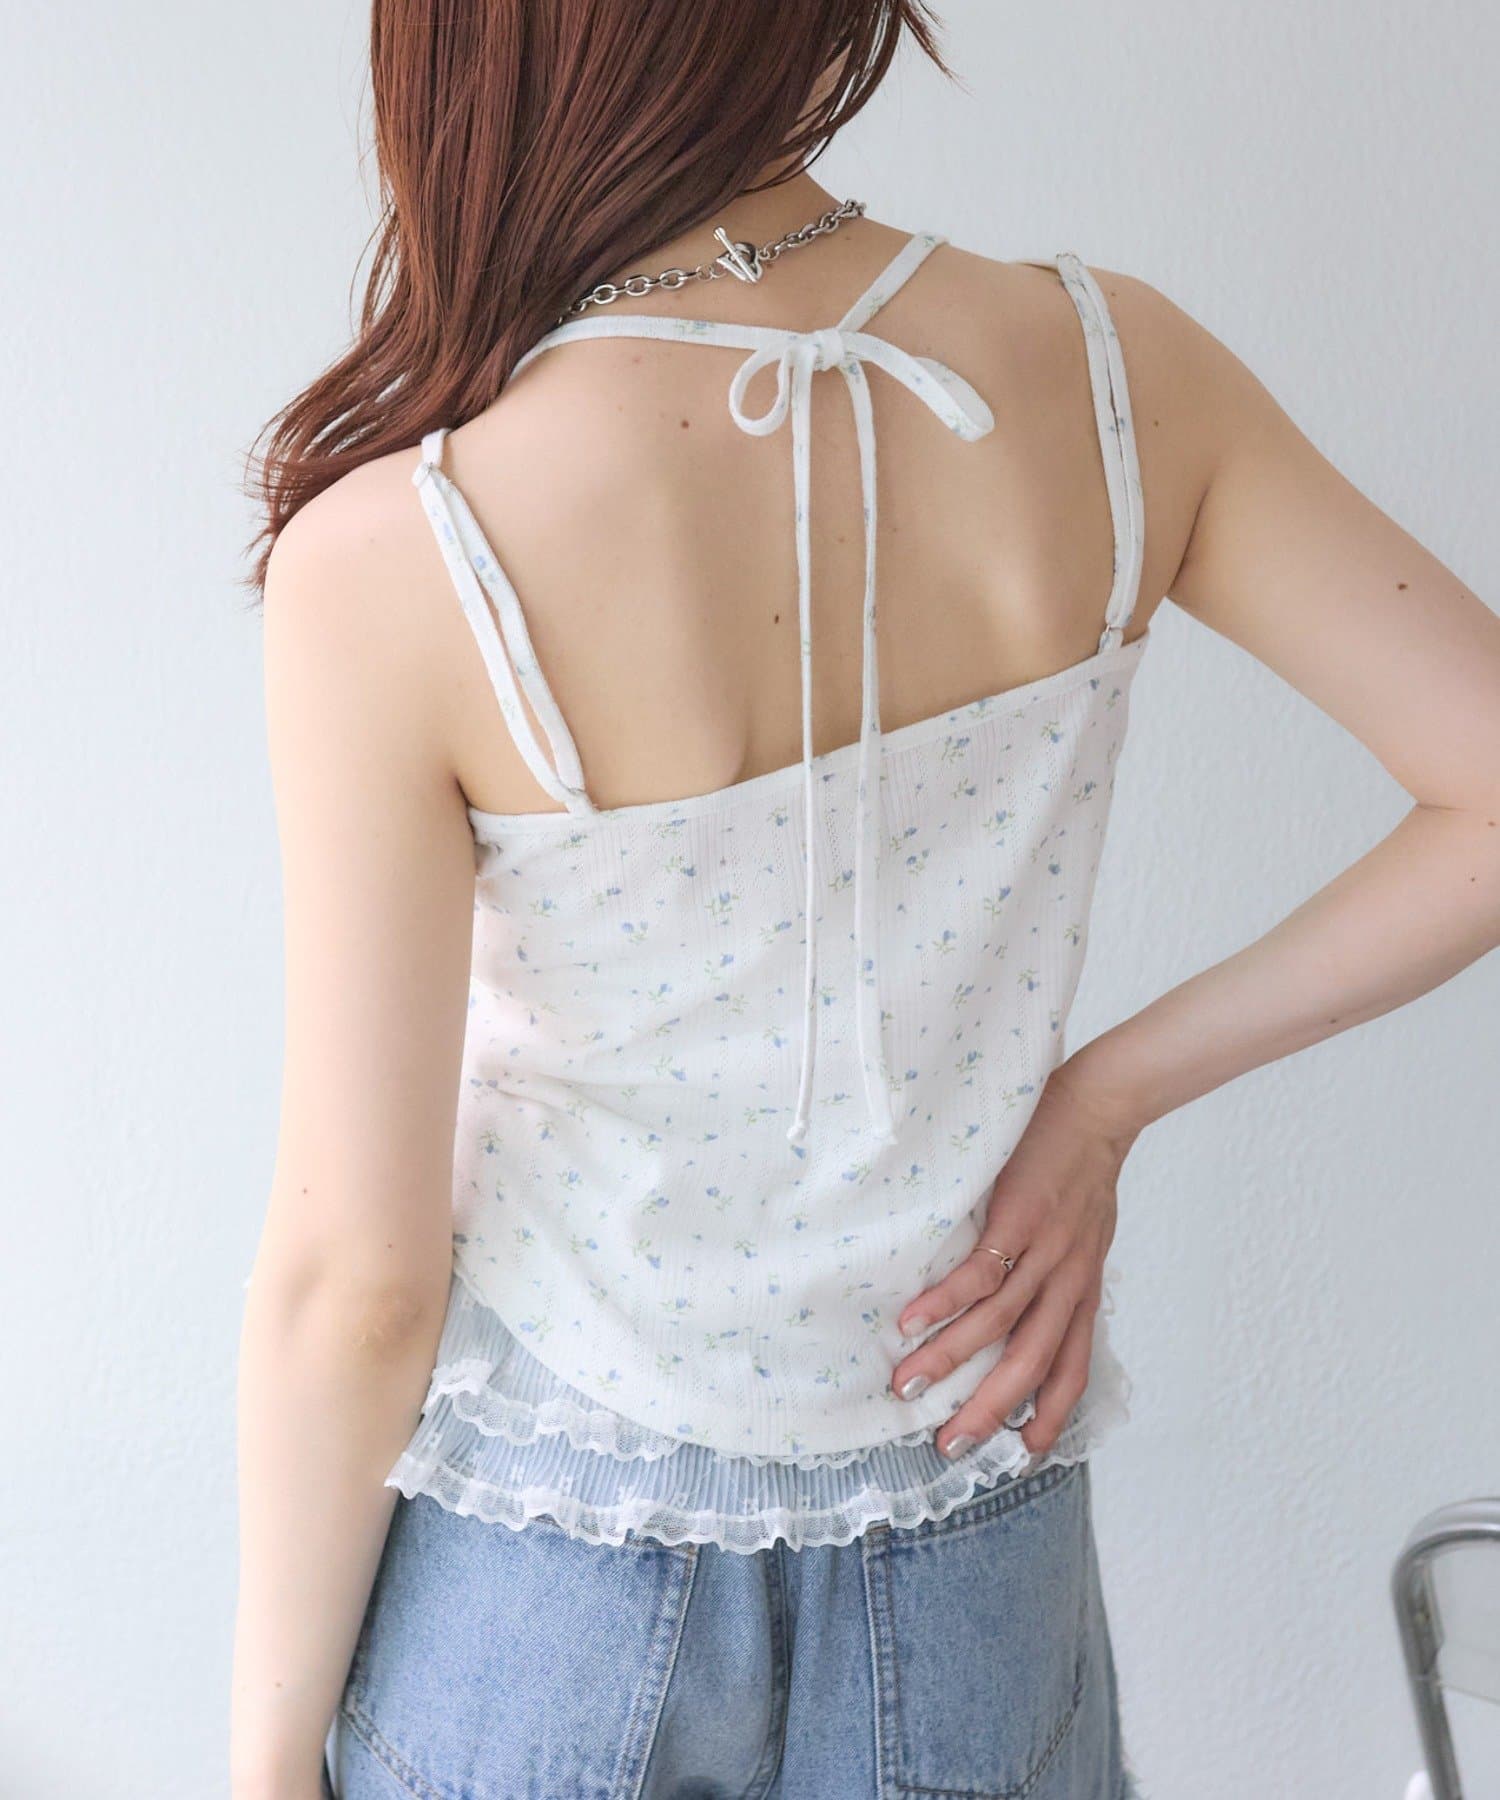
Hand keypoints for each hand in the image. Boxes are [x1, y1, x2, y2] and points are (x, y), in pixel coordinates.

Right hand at [889, 1054, 1140, 1460]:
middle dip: (988, 1411)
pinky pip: (978, 1275)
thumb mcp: (1086, 1234)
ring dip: (949, 1361)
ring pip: (997, 1327)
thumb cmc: (1082, 1170)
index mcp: (1083, 1291)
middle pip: (1030, 1365)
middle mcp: (1067, 1283)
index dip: (1051, 1415)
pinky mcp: (1018, 1222)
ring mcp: (1044, 1255)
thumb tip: (1025, 1300)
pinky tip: (911, 1322)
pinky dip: (944, 1303)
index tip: (1023, 1451)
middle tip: (947, 1445)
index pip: (1072, 1369)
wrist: (1098, 1110)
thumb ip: (1061, 1272)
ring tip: (906, 1385)